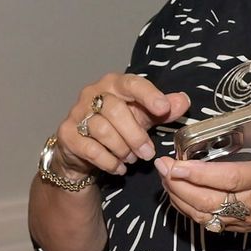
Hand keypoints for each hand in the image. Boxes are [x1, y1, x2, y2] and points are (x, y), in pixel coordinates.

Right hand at [53, 74, 191, 177]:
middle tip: (148, 153)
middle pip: (115, 110)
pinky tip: (118, 167)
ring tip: (131, 159)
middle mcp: (92, 94)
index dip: (148, 95)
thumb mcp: (143, 117)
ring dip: (122, 149)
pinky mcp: (67, 134)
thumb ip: (162, 110)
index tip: (163, 109)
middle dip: (136, 135)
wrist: (82, 151)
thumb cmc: (116, 128)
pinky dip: (109, 161)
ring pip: (102, 130)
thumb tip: (183, 101)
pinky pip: (90, 149)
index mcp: (113, 84)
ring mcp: (76, 113)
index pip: (131, 83)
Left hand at [153, 97, 250, 238]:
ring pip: (204, 215)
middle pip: (209, 200)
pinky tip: (175, 193)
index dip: (201, 174)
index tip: (177, 164)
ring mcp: (245, 219)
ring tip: (164, 177)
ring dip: (179, 198)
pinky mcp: (239, 227)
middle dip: (181, 185)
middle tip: (161, 166)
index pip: (229, 179)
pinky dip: (188, 210)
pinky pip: (208, 223)